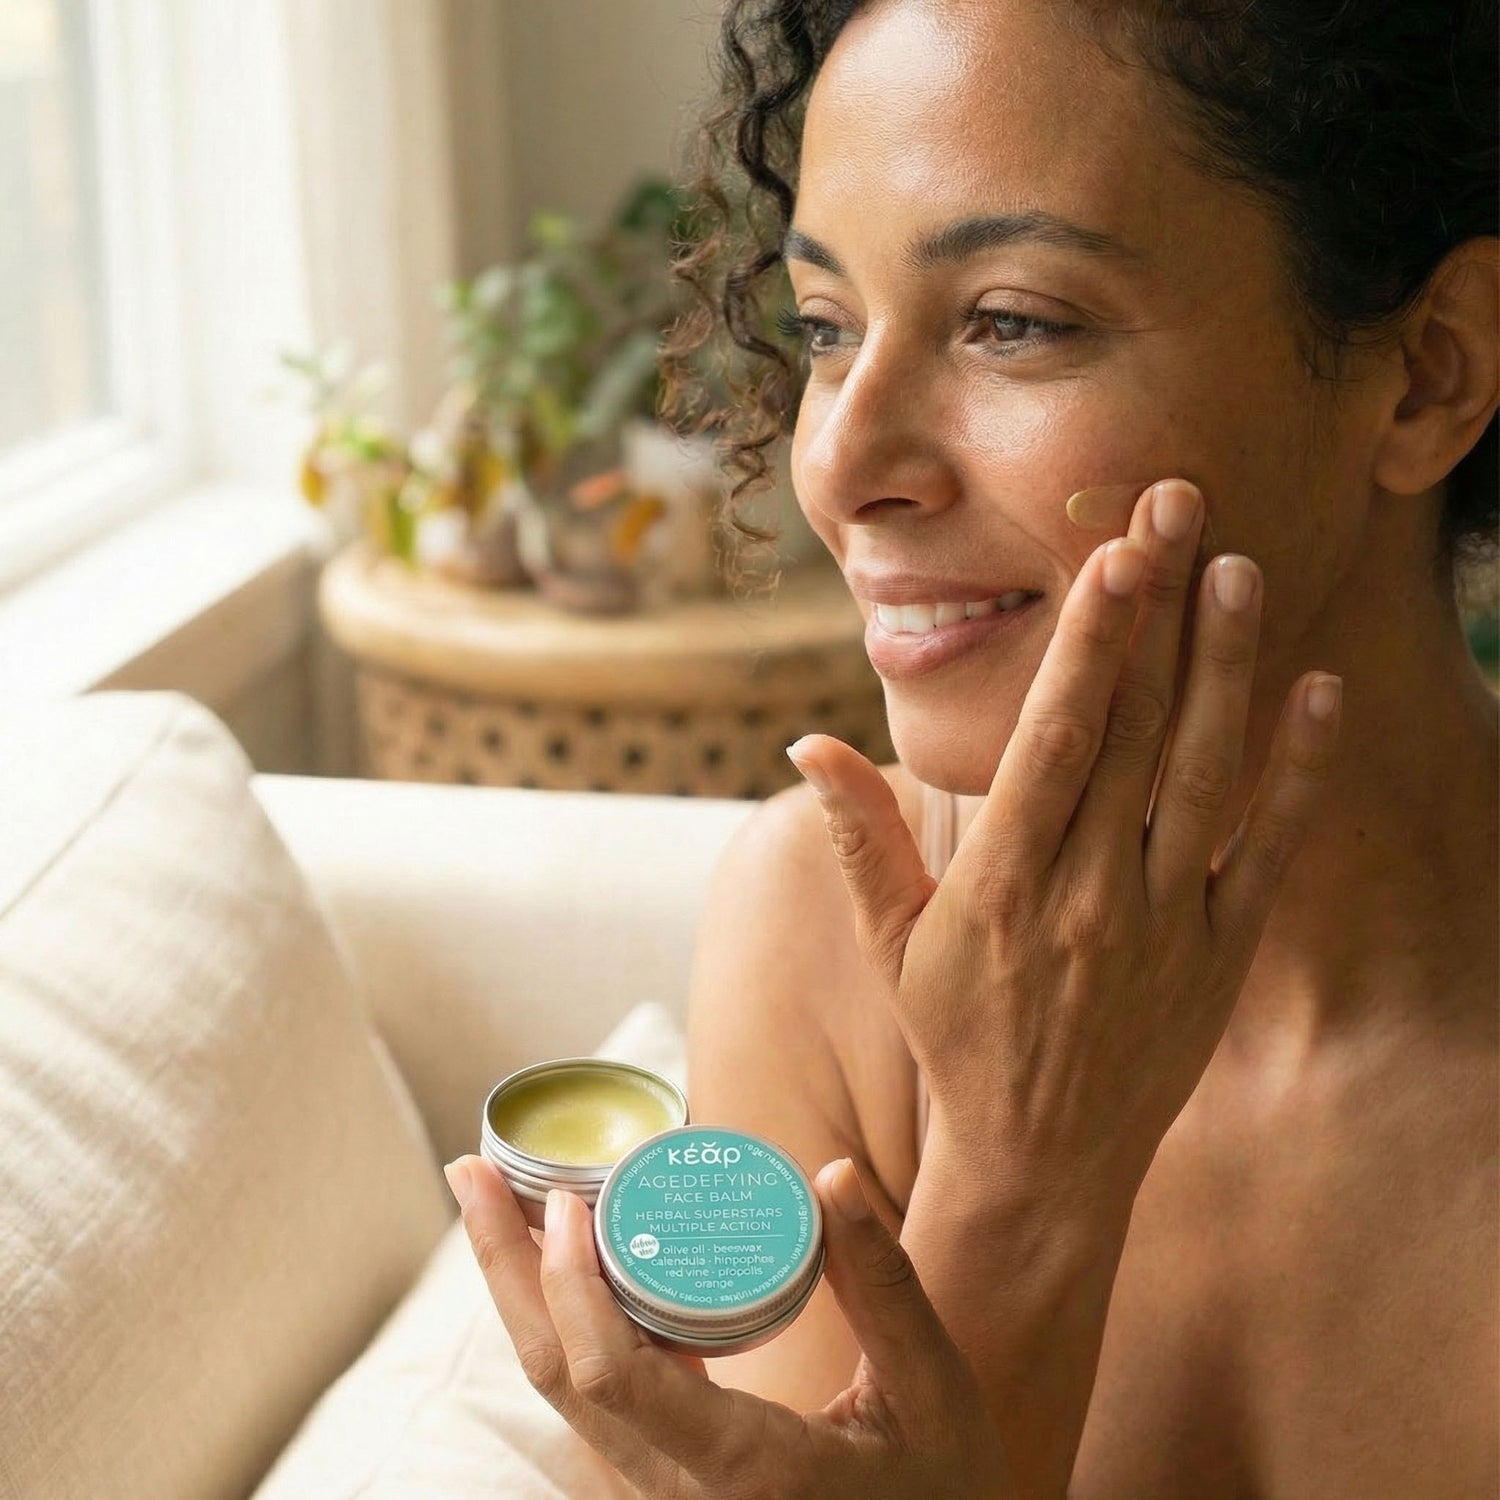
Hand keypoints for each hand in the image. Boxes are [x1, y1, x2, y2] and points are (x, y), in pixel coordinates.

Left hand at [445, 1152, 1015, 1499]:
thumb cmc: (942, 1491)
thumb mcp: (932, 1392)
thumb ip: (886, 1284)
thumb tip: (833, 1174)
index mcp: (746, 1472)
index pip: (617, 1381)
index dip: (573, 1287)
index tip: (564, 1200)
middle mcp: (682, 1497)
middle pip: (558, 1379)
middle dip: (504, 1267)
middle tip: (470, 1170)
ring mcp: (666, 1499)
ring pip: (563, 1395)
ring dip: (523, 1291)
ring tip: (497, 1199)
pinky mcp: (668, 1485)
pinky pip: (594, 1401)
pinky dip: (566, 1322)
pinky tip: (568, 1261)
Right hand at [787, 479, 1341, 1201]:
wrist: (1040, 1158)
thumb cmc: (954, 1034)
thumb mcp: (890, 943)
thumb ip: (860, 838)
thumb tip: (806, 743)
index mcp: (1005, 883)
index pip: (1056, 740)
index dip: (1090, 644)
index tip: (1114, 554)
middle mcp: (1090, 893)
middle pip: (1139, 731)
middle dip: (1162, 611)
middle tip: (1183, 508)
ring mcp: (1163, 923)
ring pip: (1207, 775)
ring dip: (1228, 668)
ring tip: (1242, 570)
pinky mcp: (1219, 953)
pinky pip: (1266, 852)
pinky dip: (1298, 773)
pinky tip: (1318, 691)